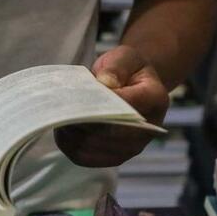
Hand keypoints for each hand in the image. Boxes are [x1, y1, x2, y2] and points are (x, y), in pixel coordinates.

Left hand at [55, 45, 168, 166]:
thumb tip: (106, 84)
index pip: (126, 105)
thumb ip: (116, 66)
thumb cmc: (126, 70)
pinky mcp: (113, 158)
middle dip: (82, 120)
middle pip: (108, 133)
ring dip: (72, 133)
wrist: (130, 87)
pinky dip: (69, 145)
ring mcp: (131, 148)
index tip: (79, 96)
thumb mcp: (125, 57)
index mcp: (155, 99)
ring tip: (61, 116)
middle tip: (62, 108)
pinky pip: (85, 158)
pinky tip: (62, 130)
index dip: (100, 104)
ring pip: (93, 148)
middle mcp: (147, 129)